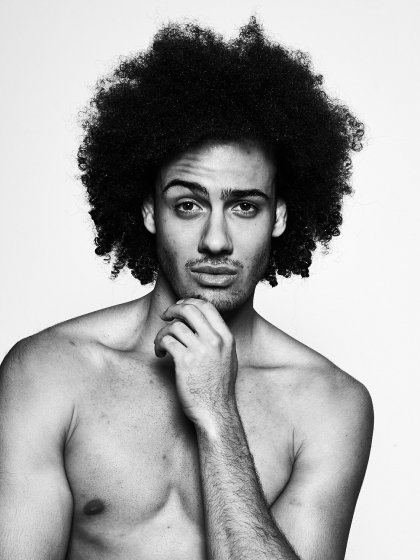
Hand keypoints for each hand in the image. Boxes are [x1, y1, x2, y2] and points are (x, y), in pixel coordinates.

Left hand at [154, 298, 237, 427]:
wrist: (215, 410)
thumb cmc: (219, 388)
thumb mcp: (228, 357)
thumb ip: (218, 339)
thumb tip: (202, 323)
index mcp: (226, 338)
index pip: (207, 307)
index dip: (190, 302)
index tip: (180, 307)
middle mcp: (214, 341)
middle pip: (190, 310)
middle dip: (174, 309)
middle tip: (166, 316)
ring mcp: (200, 351)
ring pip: (175, 326)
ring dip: (163, 331)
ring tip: (161, 342)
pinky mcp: (185, 362)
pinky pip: (167, 341)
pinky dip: (159, 344)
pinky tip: (160, 353)